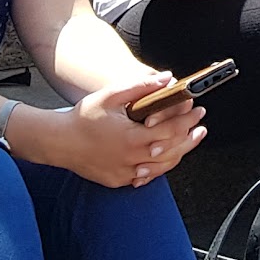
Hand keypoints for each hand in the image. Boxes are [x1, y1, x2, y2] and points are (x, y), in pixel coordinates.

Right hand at [39, 79, 205, 188]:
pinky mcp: (116, 180)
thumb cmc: (83, 118)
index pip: (172, 131)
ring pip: (160, 168)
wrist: (58, 141)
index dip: (189, 120)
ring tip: (188, 142)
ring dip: (178, 154)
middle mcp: (130, 159)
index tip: (198, 111)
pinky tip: (163, 159)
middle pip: (172, 152)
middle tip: (201, 128)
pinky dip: (158, 168)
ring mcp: (124, 173)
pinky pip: (144, 178)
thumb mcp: (112, 95)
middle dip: (190, 139)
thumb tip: (167, 78)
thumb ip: (142, 86)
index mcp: (132, 138)